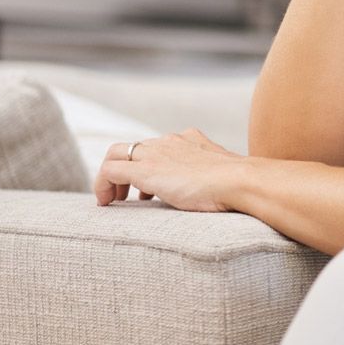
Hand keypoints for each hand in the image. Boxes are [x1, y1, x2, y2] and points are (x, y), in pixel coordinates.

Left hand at [93, 128, 245, 212]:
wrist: (241, 181)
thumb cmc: (240, 185)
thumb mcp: (224, 176)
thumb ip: (214, 177)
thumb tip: (218, 192)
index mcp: (189, 140)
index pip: (156, 147)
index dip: (146, 165)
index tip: (147, 191)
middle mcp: (169, 141)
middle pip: (132, 147)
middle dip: (124, 170)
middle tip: (125, 196)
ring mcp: (156, 153)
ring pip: (116, 154)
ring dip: (111, 178)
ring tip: (115, 201)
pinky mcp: (145, 170)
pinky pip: (109, 170)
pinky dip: (102, 185)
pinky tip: (106, 203)